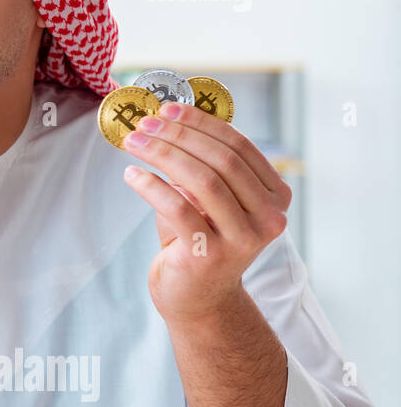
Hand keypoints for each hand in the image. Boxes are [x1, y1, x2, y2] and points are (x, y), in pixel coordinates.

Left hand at [120, 100, 292, 324]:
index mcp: (274, 196)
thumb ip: (201, 164)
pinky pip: (178, 208)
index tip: (167, 109)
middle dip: (179, 135)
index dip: (201, 123)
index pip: (240, 146)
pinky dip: (151, 185)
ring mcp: (243, 239)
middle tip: (143, 123)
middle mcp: (269, 218)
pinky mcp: (210, 255)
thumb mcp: (208, 199)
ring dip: (162, 154)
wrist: (197, 297)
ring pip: (203, 181)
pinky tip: (131, 174)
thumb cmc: (198, 238)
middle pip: (222, 161)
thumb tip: (164, 120)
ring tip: (132, 143)